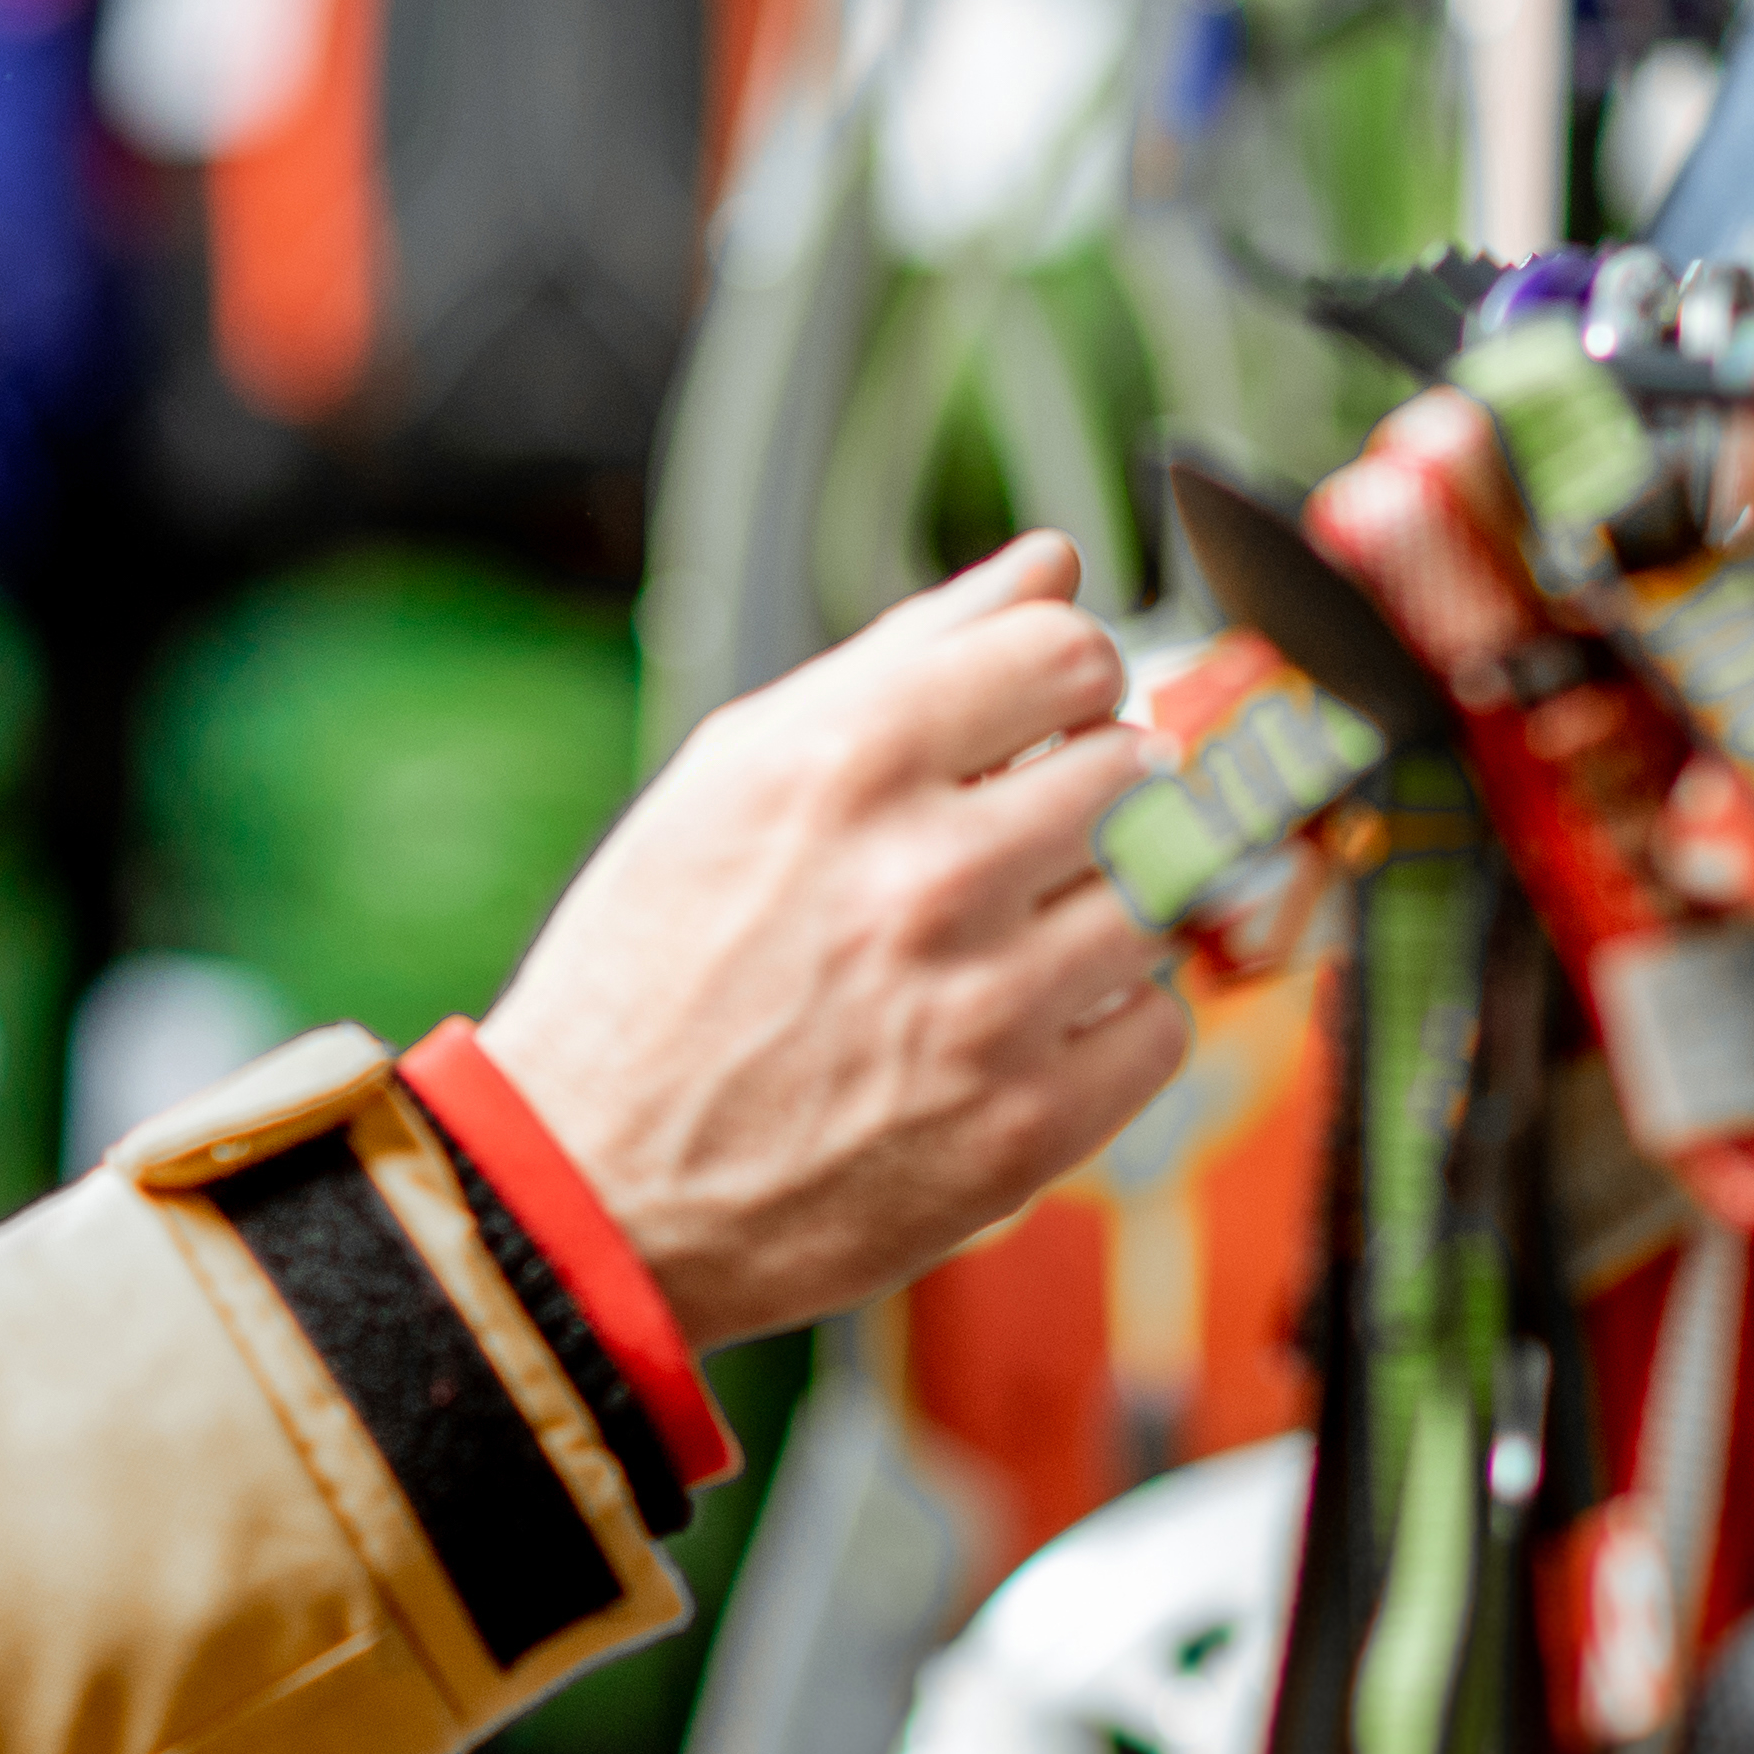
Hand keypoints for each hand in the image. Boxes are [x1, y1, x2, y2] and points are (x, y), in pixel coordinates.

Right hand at [476, 537, 1189, 1349]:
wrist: (593, 1188)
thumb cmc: (651, 971)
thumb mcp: (732, 774)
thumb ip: (905, 654)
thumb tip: (1048, 566)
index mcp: (842, 764)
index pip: (1069, 651)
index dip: (1060, 681)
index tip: (1035, 723)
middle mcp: (924, 876)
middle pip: (1132, 767)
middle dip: (1086, 790)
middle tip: (1014, 841)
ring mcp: (984, 1010)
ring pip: (1158, 894)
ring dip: (1101, 903)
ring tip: (1008, 937)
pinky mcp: (1024, 1129)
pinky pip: (1160, 1026)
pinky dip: (1109, 1019)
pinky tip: (1022, 1023)